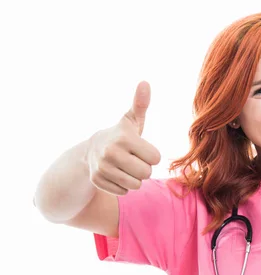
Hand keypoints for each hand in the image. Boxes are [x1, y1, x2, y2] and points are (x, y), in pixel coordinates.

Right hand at [87, 81, 160, 195]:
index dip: (151, 155)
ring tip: (125, 167)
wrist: (91, 150)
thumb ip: (140, 103)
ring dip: (134, 179)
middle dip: (143, 168)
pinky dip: (122, 186)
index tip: (140, 148)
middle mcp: (111, 153)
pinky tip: (115, 174)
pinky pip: (123, 191)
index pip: (156, 158)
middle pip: (146, 173)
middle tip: (132, 159)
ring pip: (135, 185)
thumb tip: (145, 82)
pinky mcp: (97, 181)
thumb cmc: (120, 135)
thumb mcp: (131, 120)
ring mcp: (102, 168)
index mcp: (125, 138)